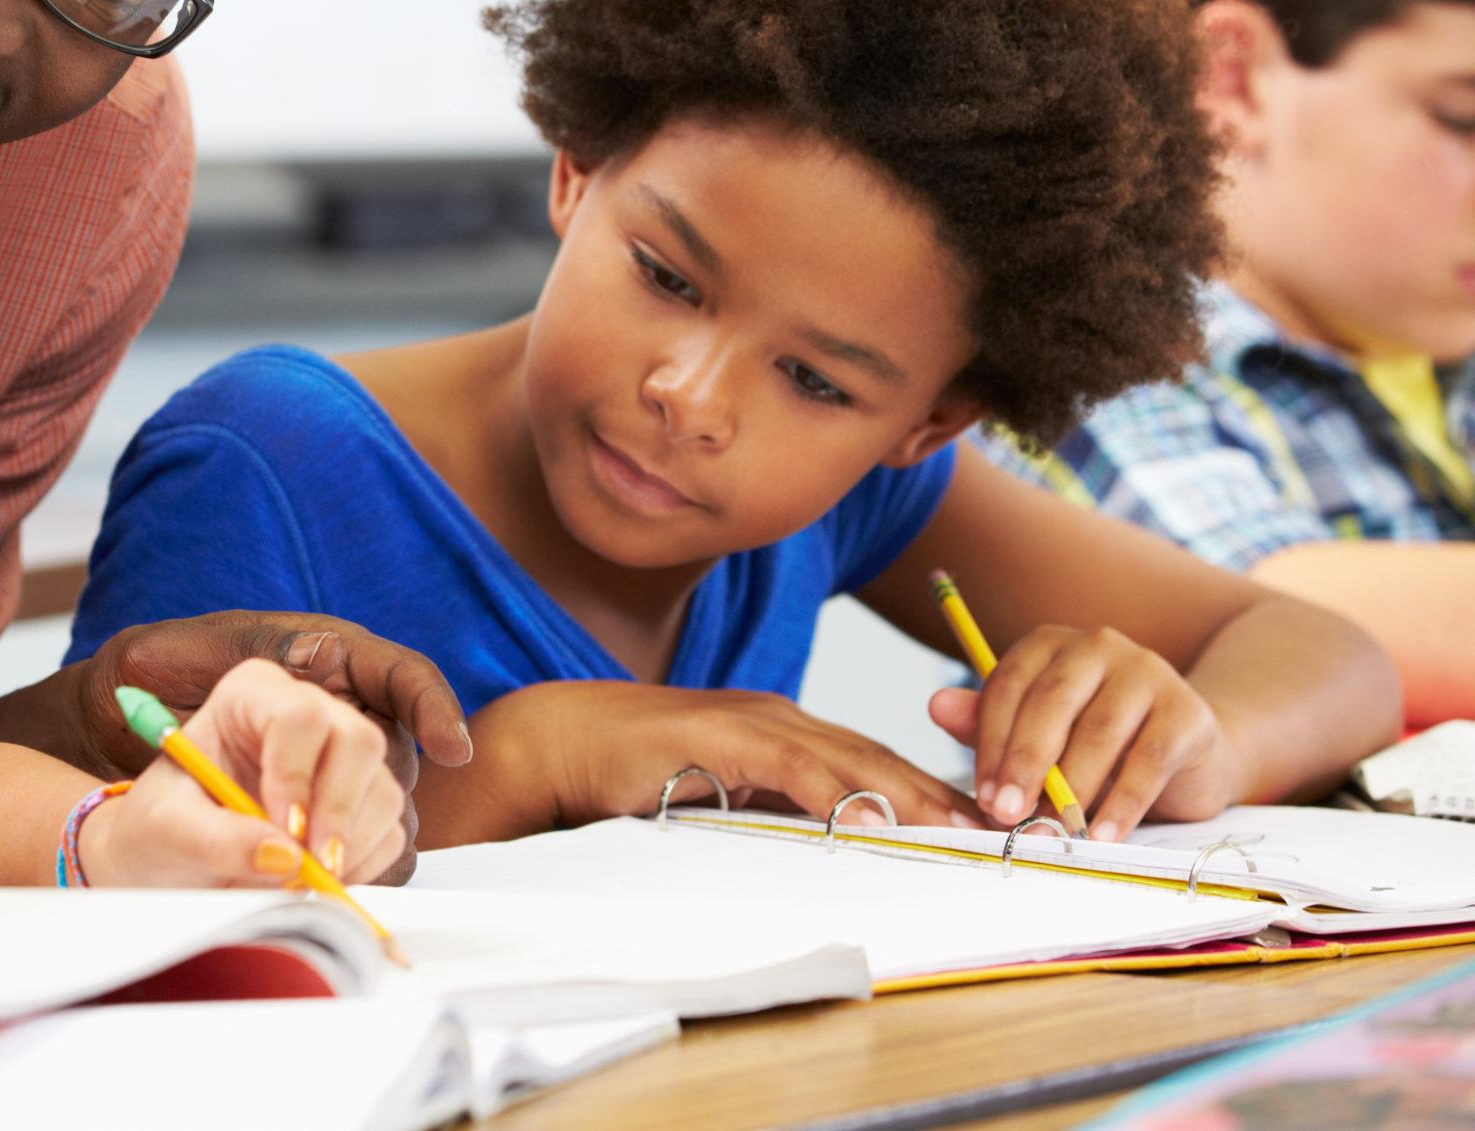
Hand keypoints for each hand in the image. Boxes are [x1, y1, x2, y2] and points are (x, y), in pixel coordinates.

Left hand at [77, 659, 407, 887]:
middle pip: (359, 741)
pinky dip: (361, 866)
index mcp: (251, 695)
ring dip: (350, 846)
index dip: (297, 774)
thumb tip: (285, 856)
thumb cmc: (159, 830)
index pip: (299, 715)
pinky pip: (389, 833)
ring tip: (296, 880)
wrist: (169, 862)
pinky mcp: (361, 805)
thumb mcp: (167, 831)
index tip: (283, 830)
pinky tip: (314, 880)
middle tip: (310, 867)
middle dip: (340, 811)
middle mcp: (307, 715)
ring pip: (383, 790)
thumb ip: (217, 839)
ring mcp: (340, 760)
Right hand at [423, 681, 977, 847]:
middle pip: (881, 759)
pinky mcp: (723, 736)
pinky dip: (838, 791)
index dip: (933, 794)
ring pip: (852, 760)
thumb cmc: (633, 774)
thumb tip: (827, 848)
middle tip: (1006, 832)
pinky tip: (873, 815)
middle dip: (945, 795)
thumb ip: (770, 813)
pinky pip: (794, 766)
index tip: (984, 829)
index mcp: (784, 731)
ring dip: (912, 795)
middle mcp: (781, 718)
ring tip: (964, 830)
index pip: (875, 765)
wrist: (559, 741)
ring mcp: (754, 721)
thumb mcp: (720, 797)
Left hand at [930, 624, 1246, 839]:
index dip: (991, 744)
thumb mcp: (1038, 734)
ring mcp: (1147, 672)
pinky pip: (1148, 761)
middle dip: (1025, 765)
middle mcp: (1097, 646)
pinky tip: (1101, 836)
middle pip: (1051, 704)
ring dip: (1071, 791)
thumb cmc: (1095, 744)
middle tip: (1007, 816)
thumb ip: (988, 723)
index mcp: (1049, 644)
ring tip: (1052, 834)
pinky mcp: (1187, 711)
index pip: (1009, 687)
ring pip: (1099, 733)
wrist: (1186, 751)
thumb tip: (935, 706)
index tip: (984, 797)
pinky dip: (1122, 804)